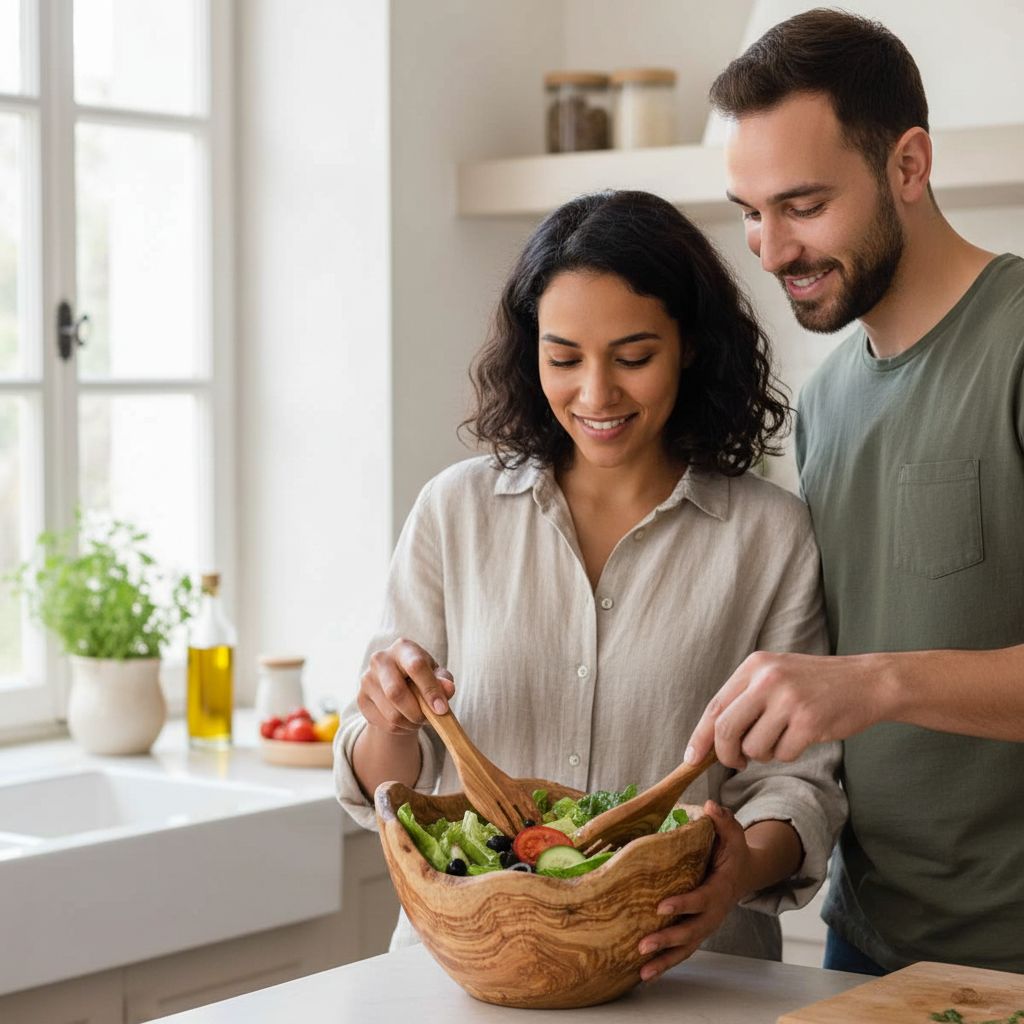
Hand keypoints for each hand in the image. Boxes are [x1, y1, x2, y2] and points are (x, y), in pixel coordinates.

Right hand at [357, 637, 454, 735]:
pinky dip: (400, 728)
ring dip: (410, 723)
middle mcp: (380, 659)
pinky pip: (384, 723)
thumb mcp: (437, 676)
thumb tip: (448, 688)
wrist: (397, 687)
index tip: (441, 709)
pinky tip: (404, 720)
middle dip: (417, 712)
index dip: (430, 689)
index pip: (415, 666)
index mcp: (403, 648)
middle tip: (427, 718)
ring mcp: (367, 679)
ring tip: (417, 718)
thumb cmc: (422, 677)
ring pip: (391, 713)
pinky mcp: (361, 699)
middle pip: (396, 692)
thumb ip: (444, 681)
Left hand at [637, 802, 750, 981]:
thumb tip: (710, 805)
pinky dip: (665, 964)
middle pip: (691, 932)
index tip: (661, 907)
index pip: (701, 899)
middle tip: (643, 945)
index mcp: (720, 889)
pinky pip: (682, 951)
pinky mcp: (696, 932)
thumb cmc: (733, 851)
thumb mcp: (733, 833)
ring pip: (686, 949)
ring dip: (664, 961)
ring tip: (642, 972)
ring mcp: (705, 926)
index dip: (683, 904)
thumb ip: (723, 820)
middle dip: (668, 941)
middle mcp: (713, 913)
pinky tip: (643, 975)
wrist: (744, 874)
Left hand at [686, 650, 888, 769]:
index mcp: (755, 666)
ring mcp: (789, 700)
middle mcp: (768, 679)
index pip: (715, 706)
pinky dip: (787, 754)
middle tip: (737, 762)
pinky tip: (802, 737)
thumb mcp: (775, 675)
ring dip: (764, 754)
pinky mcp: (809, 721)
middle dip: (726, 754)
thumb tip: (711, 738)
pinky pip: (782, 754)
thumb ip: (745, 699)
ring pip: (754, 747)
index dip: (700, 736)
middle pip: (726, 729)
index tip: (691, 758)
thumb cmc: (815, 684)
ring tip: (783, 737)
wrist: (866, 682)